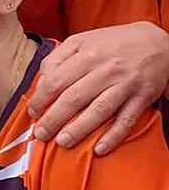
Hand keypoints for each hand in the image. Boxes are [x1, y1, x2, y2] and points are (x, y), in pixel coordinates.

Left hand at [29, 22, 168, 152]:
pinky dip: (113, 136)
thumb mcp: (83, 40)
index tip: (33, 113)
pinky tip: (99, 149)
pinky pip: (127, 120)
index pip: (56, 80)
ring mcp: (125, 84)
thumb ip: (59, 57)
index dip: (41, 99)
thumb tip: (41, 79)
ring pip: (99, 110)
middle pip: (74, 98)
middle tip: (41, 134)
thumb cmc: (113, 44)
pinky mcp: (142, 97)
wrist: (157, 42)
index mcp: (87, 54)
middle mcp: (106, 69)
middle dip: (53, 119)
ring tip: (62, 142)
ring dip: (79, 129)